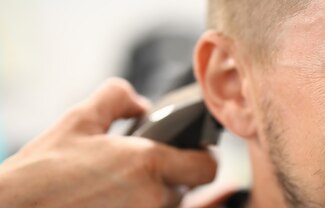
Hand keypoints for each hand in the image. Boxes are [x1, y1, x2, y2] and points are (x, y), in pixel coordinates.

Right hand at [0, 78, 216, 207]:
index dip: (201, 158)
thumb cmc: (41, 172)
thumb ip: (116, 99)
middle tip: (142, 171)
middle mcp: (152, 198)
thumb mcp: (77, 120)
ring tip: (121, 189)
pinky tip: (113, 201)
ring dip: (155, 197)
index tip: (189, 153)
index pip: (207, 167)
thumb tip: (142, 103)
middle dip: (172, 178)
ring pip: (169, 206)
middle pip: (187, 189)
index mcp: (147, 164)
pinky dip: (140, 207)